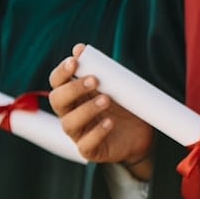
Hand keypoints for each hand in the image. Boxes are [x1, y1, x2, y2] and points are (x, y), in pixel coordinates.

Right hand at [49, 45, 154, 177]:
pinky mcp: (90, 150)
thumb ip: (100, 69)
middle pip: (57, 101)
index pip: (57, 83)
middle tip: (94, 80)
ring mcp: (79, 133)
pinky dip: (96, 132)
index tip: (74, 61)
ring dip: (86, 109)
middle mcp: (71, 114)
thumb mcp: (115, 86)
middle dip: (73, 89)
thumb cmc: (124, 106)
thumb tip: (79, 47)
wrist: (142, 133)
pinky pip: (85, 144)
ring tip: (106, 99)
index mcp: (74, 96)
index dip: (61, 72)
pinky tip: (109, 123)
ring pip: (68, 123)